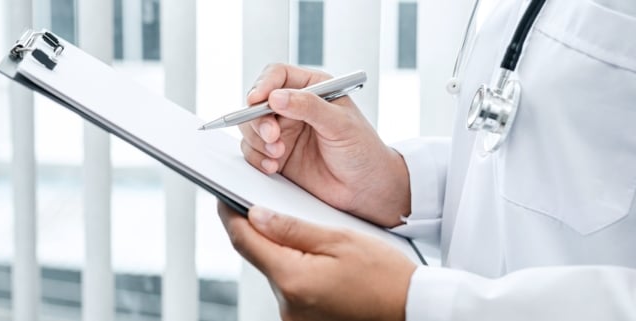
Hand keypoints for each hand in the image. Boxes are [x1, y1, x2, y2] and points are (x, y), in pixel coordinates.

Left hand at [218, 202, 415, 320]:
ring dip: (283, 251)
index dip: (231, 215)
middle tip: (272, 205)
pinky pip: (290, 286)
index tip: (224, 197)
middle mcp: (287, 304)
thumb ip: (292, 228)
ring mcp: (294, 317)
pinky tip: (319, 259)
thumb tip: (256, 214)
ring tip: (312, 236)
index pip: (244, 241)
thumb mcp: (340, 240)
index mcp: (293, 280)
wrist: (412, 310)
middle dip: (262, 230)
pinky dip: (296, 268)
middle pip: (259, 256)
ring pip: (275, 271)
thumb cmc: (386, 277)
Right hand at [240, 64, 410, 226]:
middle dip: (258, 119)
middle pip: (258, 102)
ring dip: (257, 141)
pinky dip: (256, 158)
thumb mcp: (341, 124)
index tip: (257, 100)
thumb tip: (276, 97)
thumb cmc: (363, 150)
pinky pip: (252, 151)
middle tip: (271, 136)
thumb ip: (309, 107)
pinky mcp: (277, 155)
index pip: (277, 76)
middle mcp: (294, 107)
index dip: (263, 85)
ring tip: (277, 155)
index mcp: (313, 88)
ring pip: (251, 127)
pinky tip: (273, 167)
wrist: (367, 188)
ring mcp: (284, 131)